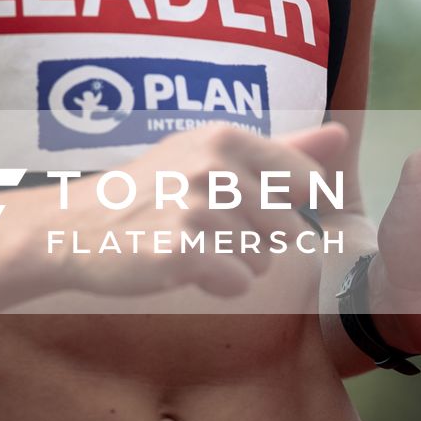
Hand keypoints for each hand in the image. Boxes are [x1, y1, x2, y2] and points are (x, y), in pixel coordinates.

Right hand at [14, 119, 349, 303]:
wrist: (78, 228)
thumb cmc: (151, 192)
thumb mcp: (211, 156)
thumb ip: (283, 150)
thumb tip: (343, 135)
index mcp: (226, 137)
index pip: (305, 182)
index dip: (283, 207)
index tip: (243, 208)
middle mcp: (214, 166)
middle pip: (287, 229)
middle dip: (254, 241)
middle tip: (203, 228)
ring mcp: (196, 207)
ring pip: (263, 260)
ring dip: (232, 264)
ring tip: (190, 245)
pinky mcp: (181, 250)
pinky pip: (237, 283)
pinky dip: (215, 285)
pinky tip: (182, 267)